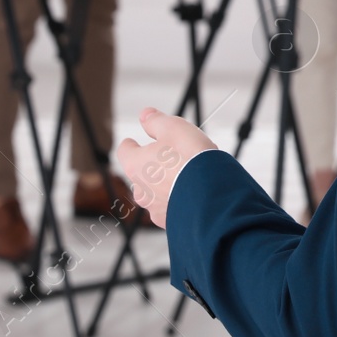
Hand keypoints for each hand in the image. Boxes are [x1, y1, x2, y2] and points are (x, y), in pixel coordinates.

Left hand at [116, 107, 218, 228]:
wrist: (211, 194)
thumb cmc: (191, 159)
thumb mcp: (174, 127)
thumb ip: (156, 121)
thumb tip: (145, 115)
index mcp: (136, 165)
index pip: (124, 151)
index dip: (131, 144)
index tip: (134, 141)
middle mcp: (140, 190)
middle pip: (140, 173)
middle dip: (153, 165)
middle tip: (174, 156)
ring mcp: (154, 208)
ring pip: (155, 192)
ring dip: (166, 184)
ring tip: (188, 175)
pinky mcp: (169, 221)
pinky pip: (170, 207)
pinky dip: (177, 199)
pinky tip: (193, 192)